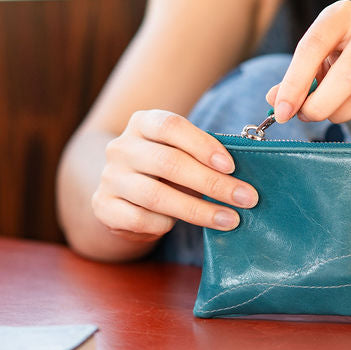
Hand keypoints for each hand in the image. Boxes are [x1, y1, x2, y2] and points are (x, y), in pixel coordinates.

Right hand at [92, 110, 258, 241]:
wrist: (122, 195)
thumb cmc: (164, 172)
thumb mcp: (180, 154)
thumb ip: (203, 156)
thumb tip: (242, 176)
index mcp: (142, 123)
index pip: (171, 126)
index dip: (202, 144)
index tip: (232, 166)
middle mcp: (121, 147)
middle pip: (168, 162)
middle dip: (212, 183)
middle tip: (246, 198)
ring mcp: (110, 177)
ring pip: (156, 195)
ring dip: (199, 210)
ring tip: (230, 219)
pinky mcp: (104, 207)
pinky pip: (140, 219)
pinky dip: (165, 224)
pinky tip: (181, 226)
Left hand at [266, 0, 350, 124]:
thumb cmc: (350, 55)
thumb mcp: (322, 58)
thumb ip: (297, 78)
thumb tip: (275, 101)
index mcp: (341, 14)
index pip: (312, 46)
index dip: (294, 82)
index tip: (282, 111)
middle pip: (347, 75)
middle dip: (321, 105)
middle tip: (307, 117)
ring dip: (341, 113)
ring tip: (335, 110)